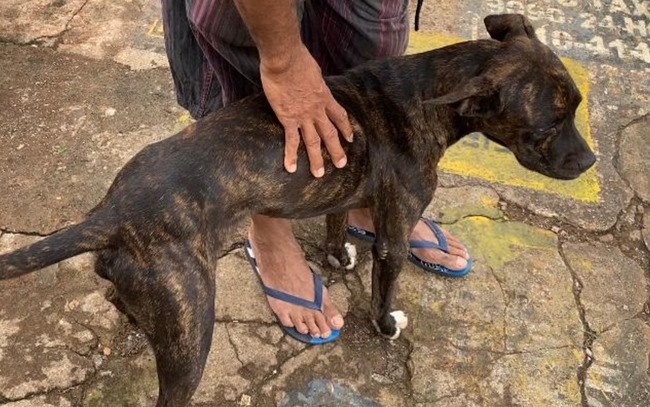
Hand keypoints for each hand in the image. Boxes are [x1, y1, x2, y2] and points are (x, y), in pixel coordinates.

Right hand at [260, 46, 352, 176]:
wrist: (285, 59)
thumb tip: (313, 77)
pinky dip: (291, 156)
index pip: (339, 115)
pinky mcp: (288, 119)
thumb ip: (315, 78)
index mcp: (324, 96)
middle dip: (337, 150)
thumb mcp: (314, 68)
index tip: (350, 138)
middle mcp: (317, 110)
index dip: (345, 127)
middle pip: (330, 134)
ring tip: (319, 174)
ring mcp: (303, 116)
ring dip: (317, 159)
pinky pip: (291, 141)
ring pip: (314, 142)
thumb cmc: (298, 58)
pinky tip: (291, 168)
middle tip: (342, 164)